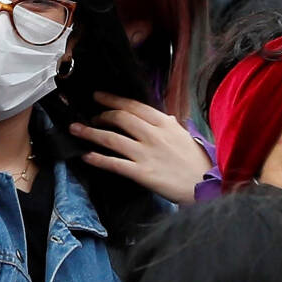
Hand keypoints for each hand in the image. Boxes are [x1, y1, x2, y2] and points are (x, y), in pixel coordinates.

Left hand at [69, 96, 208, 205]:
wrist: (206, 185)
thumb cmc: (196, 161)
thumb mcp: (185, 136)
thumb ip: (170, 125)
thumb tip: (165, 117)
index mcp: (164, 123)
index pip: (133, 105)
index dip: (112, 99)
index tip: (98, 96)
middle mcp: (153, 135)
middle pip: (120, 118)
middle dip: (101, 115)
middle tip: (90, 117)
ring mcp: (146, 154)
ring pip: (112, 139)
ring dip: (90, 133)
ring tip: (76, 129)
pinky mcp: (142, 173)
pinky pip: (115, 164)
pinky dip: (98, 159)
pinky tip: (86, 155)